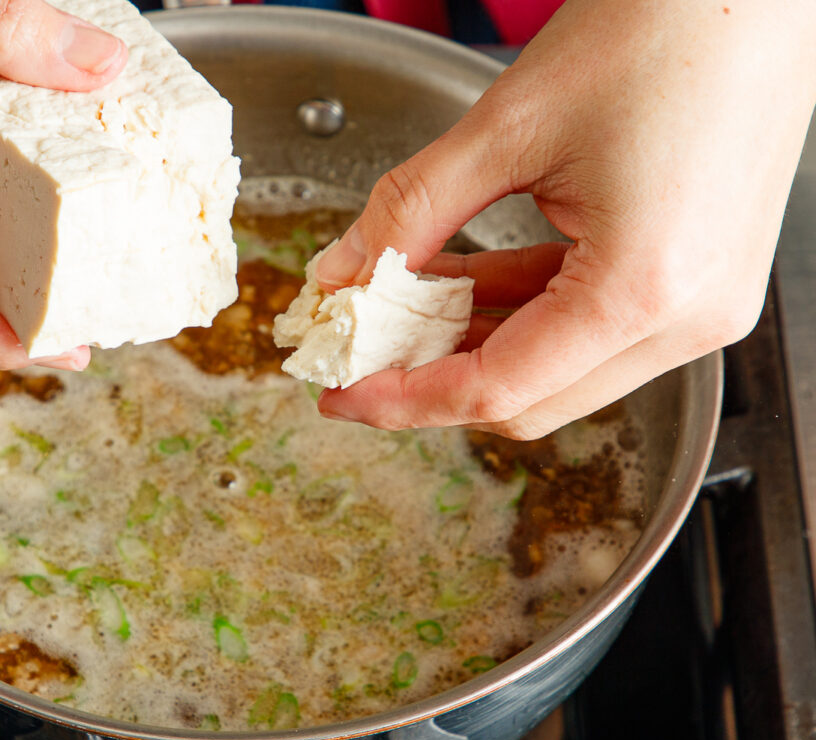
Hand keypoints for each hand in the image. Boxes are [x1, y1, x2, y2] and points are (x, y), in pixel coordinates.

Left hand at [315, 0, 815, 438]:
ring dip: (472, 343)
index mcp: (644, 289)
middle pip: (530, 398)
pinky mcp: (697, 277)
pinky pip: (590, 325)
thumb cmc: (663, 26)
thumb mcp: (506, 126)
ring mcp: (702, 301)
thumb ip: (408, 212)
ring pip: (557, 368)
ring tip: (396, 307)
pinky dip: (519, 311)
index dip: (402, 399)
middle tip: (358, 353)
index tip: (340, 392)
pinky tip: (457, 282)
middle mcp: (688, 316)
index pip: (497, 390)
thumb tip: (342, 271)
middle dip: (431, 378)